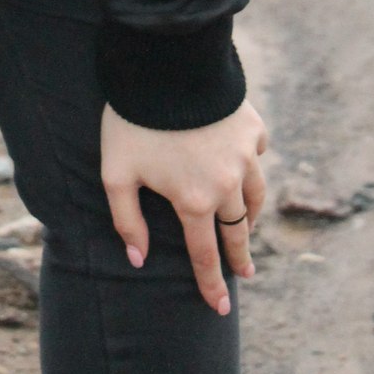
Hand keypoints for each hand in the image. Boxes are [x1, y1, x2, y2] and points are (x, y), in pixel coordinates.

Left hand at [100, 98, 267, 315]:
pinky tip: (246, 165)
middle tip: (245, 273)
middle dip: (240, 256)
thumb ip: (126, 220)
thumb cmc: (134, 120)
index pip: (206, 255)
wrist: (166, 65)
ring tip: (247, 225)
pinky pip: (258, 153)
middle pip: (237, 231)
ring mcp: (244, 155)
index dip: (211, 284)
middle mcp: (227, 184)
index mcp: (194, 201)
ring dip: (251, 215)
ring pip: (256, 196)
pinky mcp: (252, 127)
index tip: (220, 309)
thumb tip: (137, 259)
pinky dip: (253, 163)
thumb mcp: (116, 173)